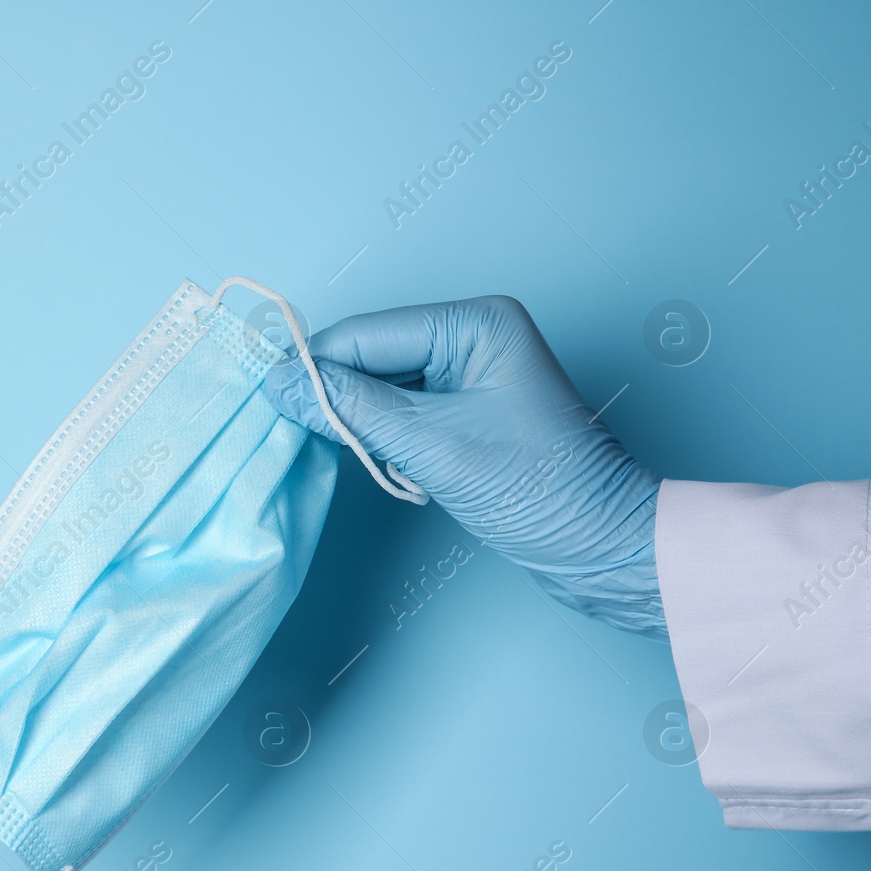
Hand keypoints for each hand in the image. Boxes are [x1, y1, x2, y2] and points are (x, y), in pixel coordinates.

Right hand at [263, 296, 664, 637]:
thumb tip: (282, 385)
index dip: (315, 368)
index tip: (268, 401)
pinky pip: (399, 412)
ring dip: (359, 422)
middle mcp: (471, 335)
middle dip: (336, 396)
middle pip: (369, 356)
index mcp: (476, 322)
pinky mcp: (464, 411)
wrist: (601, 547)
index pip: (367, 334)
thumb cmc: (539, 491)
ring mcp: (468, 373)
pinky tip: (383, 463)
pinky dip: (380, 438)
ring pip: (378, 387)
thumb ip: (352, 411)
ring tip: (354, 455)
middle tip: (295, 433)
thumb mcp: (434, 446)